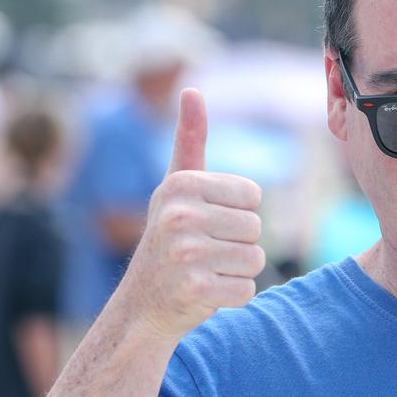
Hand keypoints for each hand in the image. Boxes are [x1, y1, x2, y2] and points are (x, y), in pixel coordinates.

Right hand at [117, 88, 265, 341]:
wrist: (140, 306)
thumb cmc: (168, 240)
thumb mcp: (175, 189)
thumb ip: (189, 141)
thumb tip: (192, 89)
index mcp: (180, 185)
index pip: (252, 195)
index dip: (237, 213)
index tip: (205, 224)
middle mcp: (179, 216)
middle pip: (256, 228)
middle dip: (237, 245)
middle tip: (203, 254)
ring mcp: (186, 254)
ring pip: (255, 259)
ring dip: (236, 271)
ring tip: (204, 271)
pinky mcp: (196, 290)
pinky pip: (247, 289)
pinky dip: (232, 296)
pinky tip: (204, 294)